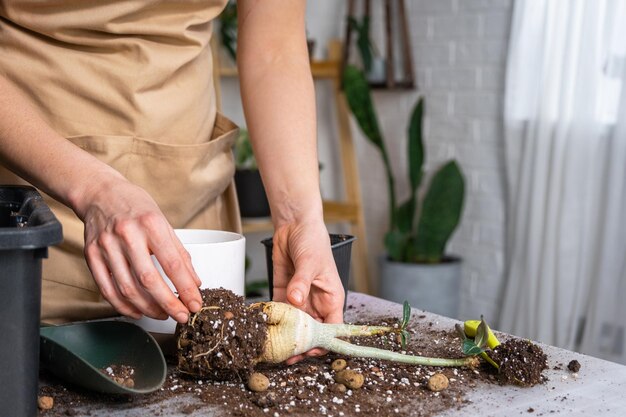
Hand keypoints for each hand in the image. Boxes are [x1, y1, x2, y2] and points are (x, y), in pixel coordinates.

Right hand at [75, 174, 201, 322]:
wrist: (99, 192)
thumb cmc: (135, 206)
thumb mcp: (162, 221)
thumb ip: (178, 252)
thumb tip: (193, 282)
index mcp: (151, 224)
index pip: (172, 263)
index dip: (185, 288)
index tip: (195, 303)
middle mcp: (127, 234)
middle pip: (148, 279)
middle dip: (168, 303)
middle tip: (181, 316)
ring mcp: (106, 245)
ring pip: (127, 288)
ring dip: (148, 308)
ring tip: (162, 314)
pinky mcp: (91, 255)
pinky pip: (107, 288)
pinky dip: (123, 306)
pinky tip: (137, 312)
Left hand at [270, 218, 344, 363]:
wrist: (295, 225)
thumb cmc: (313, 241)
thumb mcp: (310, 261)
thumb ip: (302, 282)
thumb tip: (295, 300)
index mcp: (331, 298)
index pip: (331, 327)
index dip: (322, 342)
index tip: (309, 351)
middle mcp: (316, 302)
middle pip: (310, 331)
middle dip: (300, 344)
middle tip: (286, 356)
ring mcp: (299, 299)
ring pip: (293, 325)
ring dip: (284, 335)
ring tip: (272, 348)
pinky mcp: (283, 293)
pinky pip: (278, 311)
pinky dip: (272, 320)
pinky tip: (264, 329)